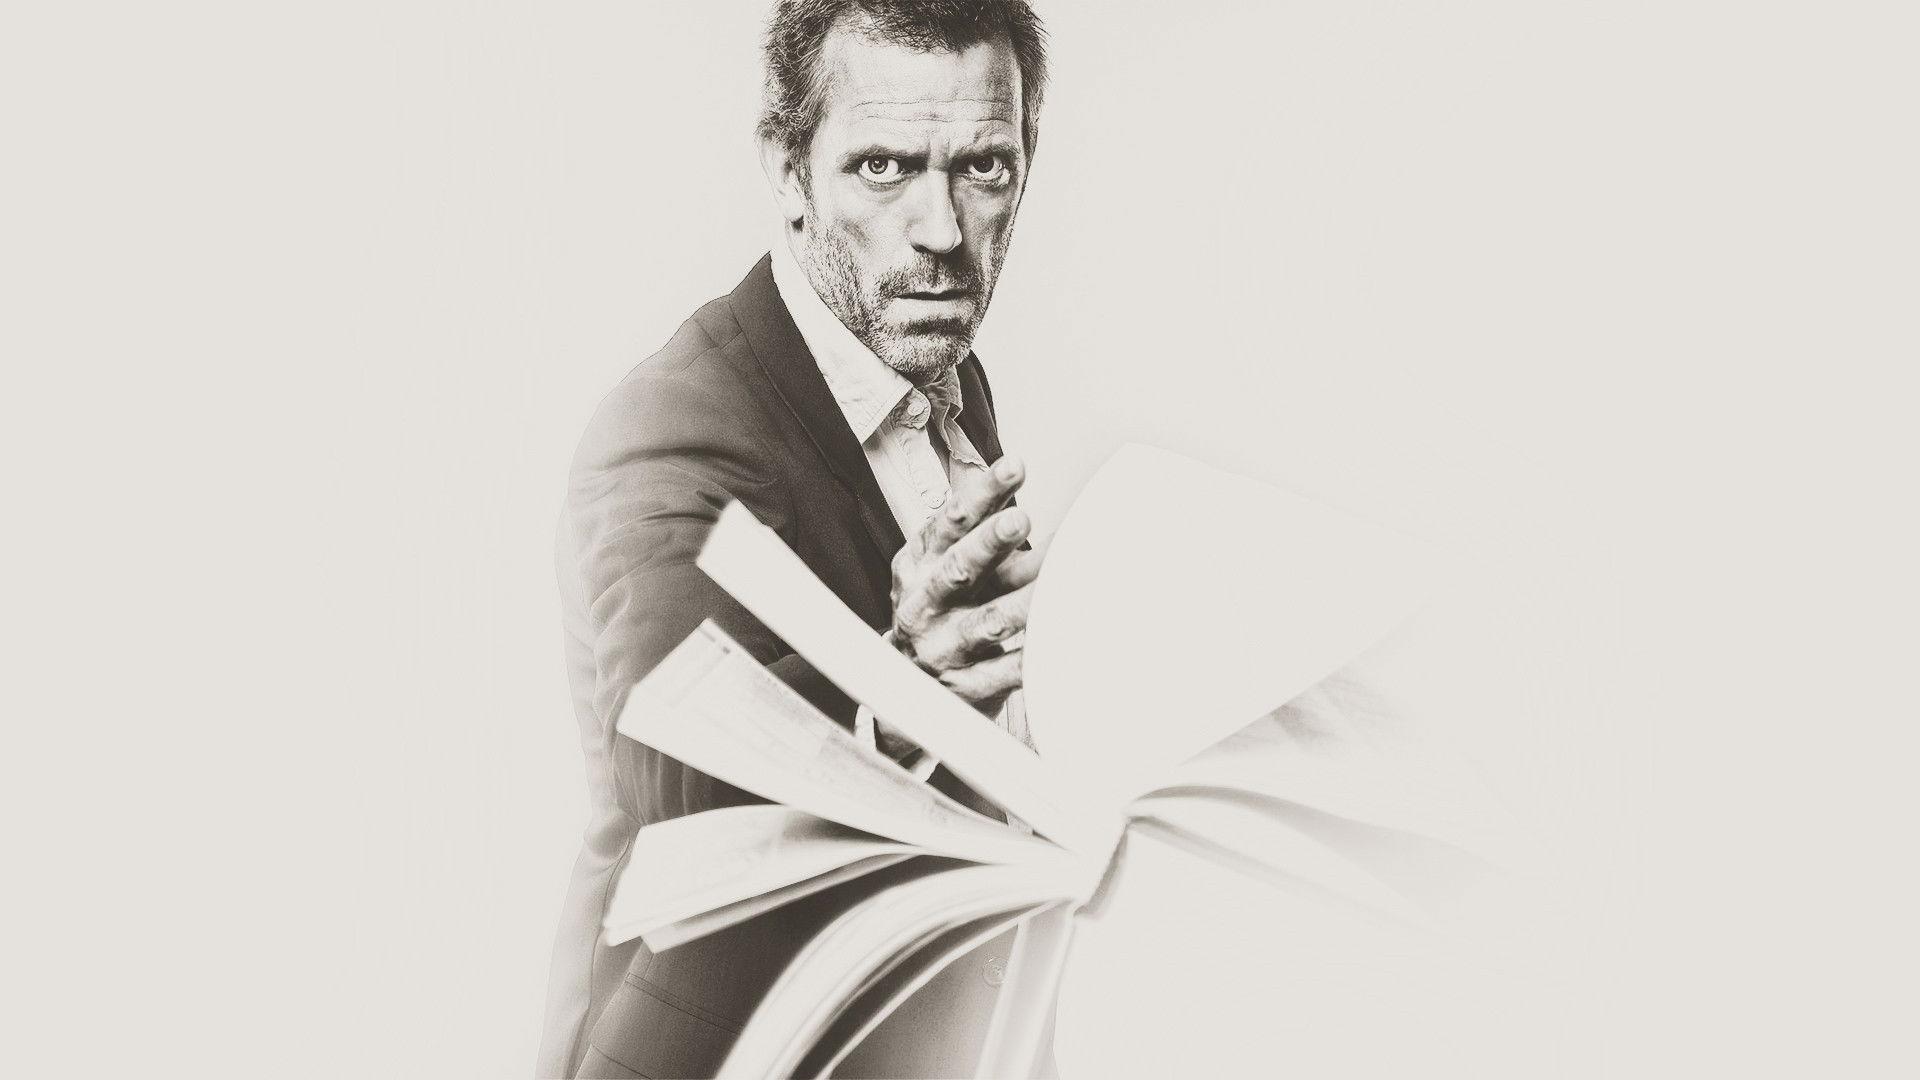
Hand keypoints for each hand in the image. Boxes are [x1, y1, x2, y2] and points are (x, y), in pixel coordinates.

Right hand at [886, 454, 1046, 715]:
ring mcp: (944, 646)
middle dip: (989, 543)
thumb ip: (990, 534)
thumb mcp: (953, 565)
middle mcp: (927, 602)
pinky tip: (1053, 647)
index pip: (951, 521)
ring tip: (1053, 588)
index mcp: (922, 563)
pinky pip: (1002, 674)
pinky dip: (1028, 661)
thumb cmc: (944, 608)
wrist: (911, 683)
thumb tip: (1034, 493)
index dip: (982, 494)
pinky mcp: (965, 686)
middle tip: (1020, 520)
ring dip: (1019, 604)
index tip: (1015, 468)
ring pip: (985, 623)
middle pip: (958, 568)